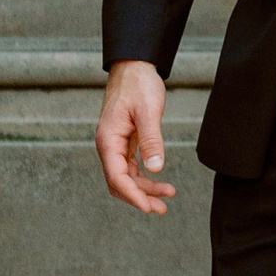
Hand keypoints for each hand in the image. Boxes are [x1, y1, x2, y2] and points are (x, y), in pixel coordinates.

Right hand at [96, 60, 171, 215]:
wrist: (134, 66)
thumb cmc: (139, 85)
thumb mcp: (148, 112)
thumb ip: (151, 140)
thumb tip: (156, 168)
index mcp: (108, 140)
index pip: (117, 177)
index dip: (133, 195)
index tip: (148, 208)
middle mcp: (108, 145)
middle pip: (119, 181)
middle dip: (140, 197)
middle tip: (162, 208)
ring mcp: (115, 144)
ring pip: (125, 176)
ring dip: (143, 188)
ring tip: (166, 197)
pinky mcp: (124, 140)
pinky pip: (130, 165)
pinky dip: (143, 176)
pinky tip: (157, 181)